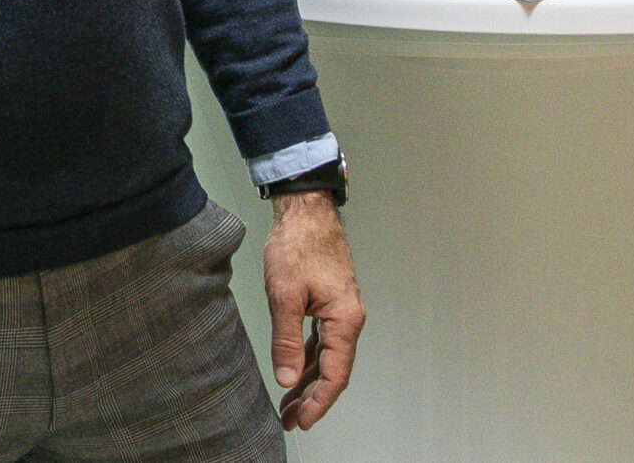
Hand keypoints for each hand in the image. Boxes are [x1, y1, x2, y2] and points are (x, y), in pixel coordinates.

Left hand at [264, 191, 363, 431]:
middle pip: (332, 370)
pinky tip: (295, 371)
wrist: (305, 212)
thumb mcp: (284, 295)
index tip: (302, 420)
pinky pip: (321, 341)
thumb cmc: (297, 245)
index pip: (335, 374)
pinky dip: (307, 359)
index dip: (318, 402)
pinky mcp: (329, 304)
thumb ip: (286, 339)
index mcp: (345, 320)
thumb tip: (287, 378)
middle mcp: (349, 319)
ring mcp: (340, 312)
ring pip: (326, 357)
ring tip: (288, 403)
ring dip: (308, 380)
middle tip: (289, 419)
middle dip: (311, 398)